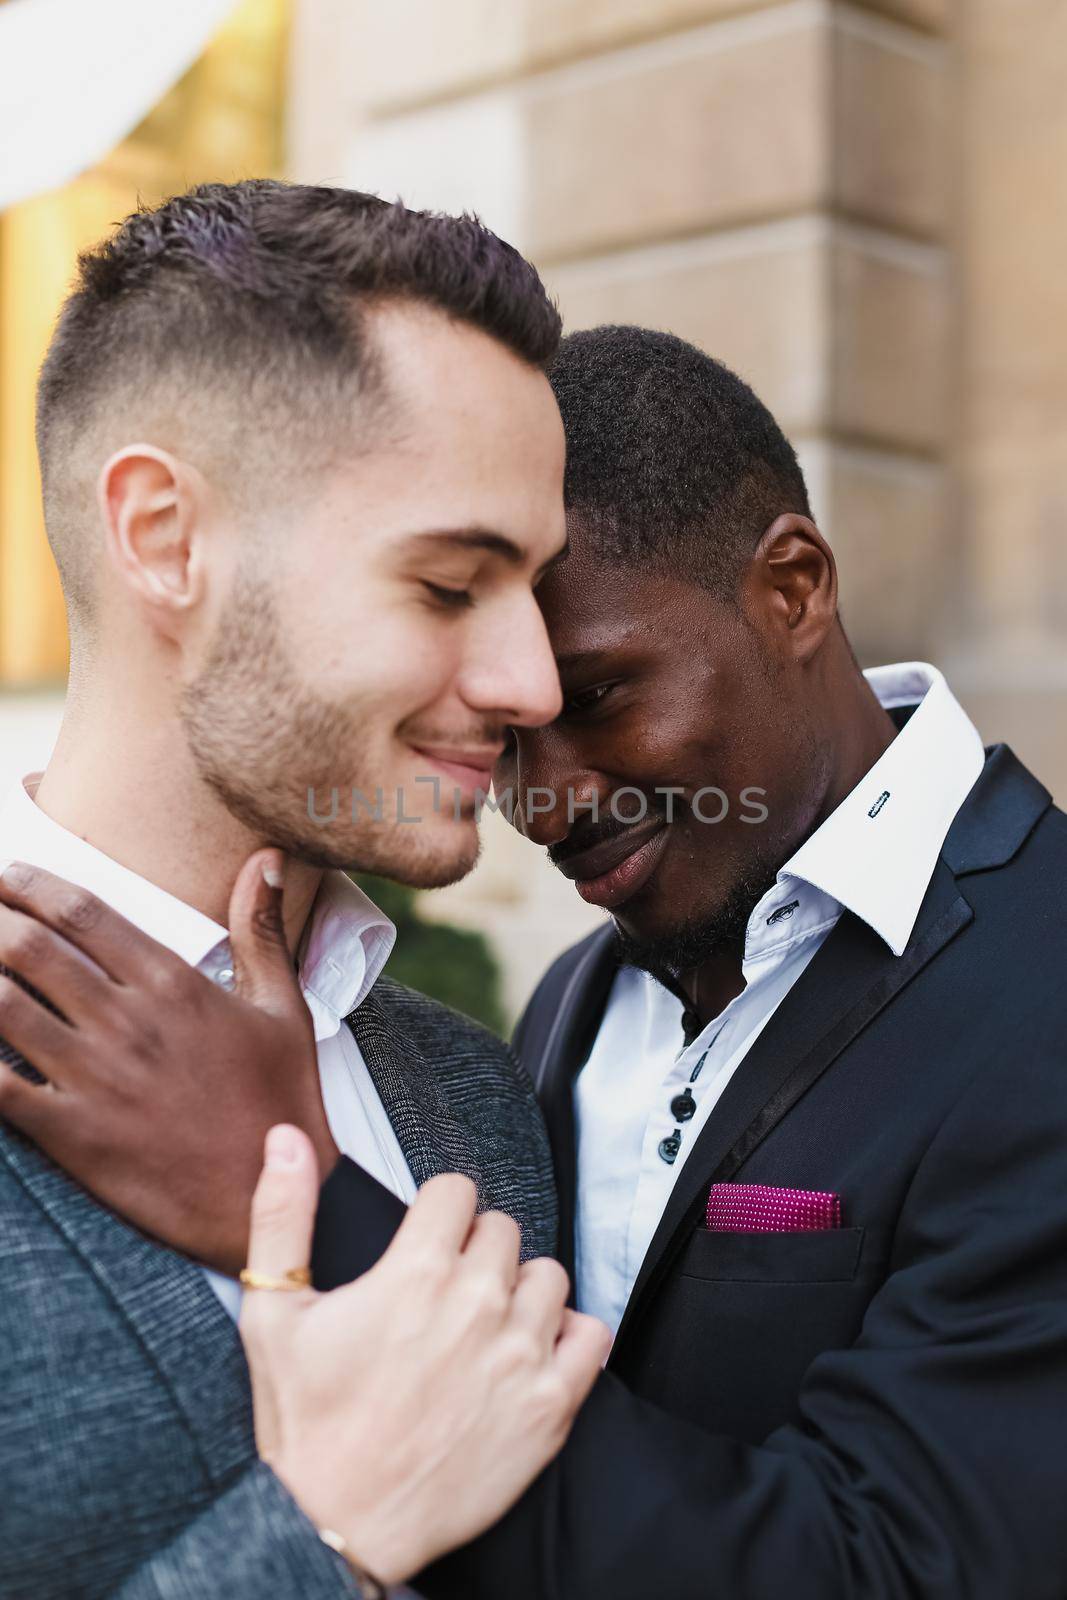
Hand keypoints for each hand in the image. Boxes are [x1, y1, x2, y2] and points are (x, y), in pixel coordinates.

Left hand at [0, 852, 337, 1273]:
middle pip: (29, 948)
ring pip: (0, 1006)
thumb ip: (262, 930)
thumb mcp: (285, 1007)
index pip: (82, 913)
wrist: (274, 1197)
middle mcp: (127, 1022)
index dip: (31, 885)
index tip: (7, 875)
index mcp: (173, 985)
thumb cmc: (280, 1101)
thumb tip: (267, 860)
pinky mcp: (72, 1133)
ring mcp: (95, 1078)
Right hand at [241, 1125, 610, 1585]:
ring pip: (547, 1275)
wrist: (335, 1527)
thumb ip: (281, 1214)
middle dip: (474, 1250)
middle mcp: (477, 1304)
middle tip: (443, 1294)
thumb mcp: (272, 1313)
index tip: (425, 1240)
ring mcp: (520, 1356)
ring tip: (483, 1326)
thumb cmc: (303, 1424)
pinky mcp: (550, 1407)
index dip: (437, 1212)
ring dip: (519, 1291)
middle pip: (502, 1229)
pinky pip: (590, 1334)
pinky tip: (528, 1354)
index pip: (457, 1191)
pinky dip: (567, 1336)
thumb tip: (284, 1139)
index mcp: (415, 1272)